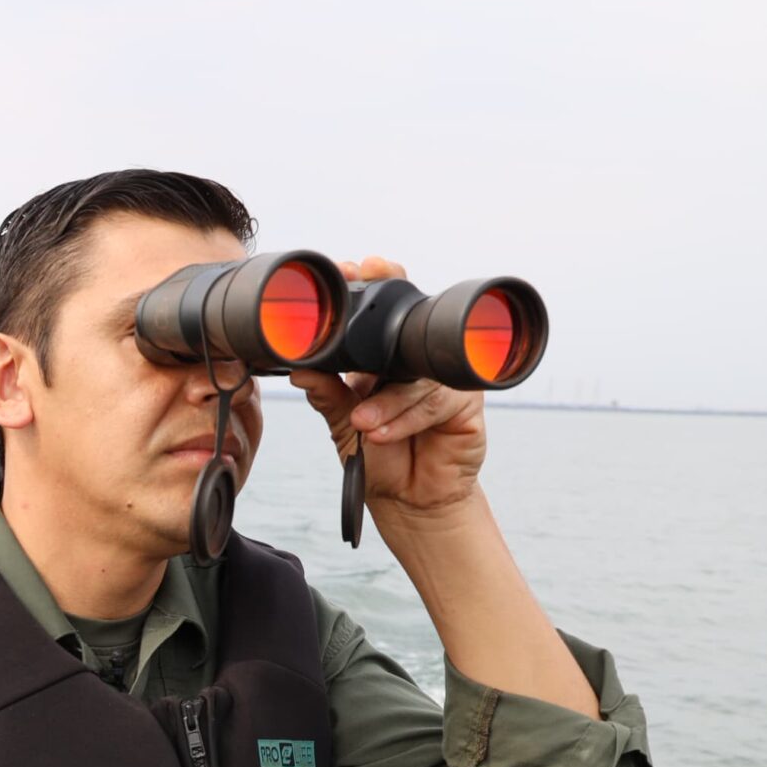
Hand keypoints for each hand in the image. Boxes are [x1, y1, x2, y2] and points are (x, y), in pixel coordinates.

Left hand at [288, 256, 488, 527]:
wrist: (411, 500)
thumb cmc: (379, 456)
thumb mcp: (343, 425)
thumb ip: (327, 395)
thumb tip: (299, 371)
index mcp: (387, 357)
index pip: (384, 311)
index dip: (376, 282)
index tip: (356, 266)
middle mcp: (417, 361)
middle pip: (408, 326)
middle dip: (387, 317)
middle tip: (367, 301)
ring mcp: (444, 378)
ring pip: (415, 375)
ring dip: (385, 400)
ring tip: (360, 423)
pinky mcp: (468, 402)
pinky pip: (434, 401)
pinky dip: (403, 419)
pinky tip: (380, 432)